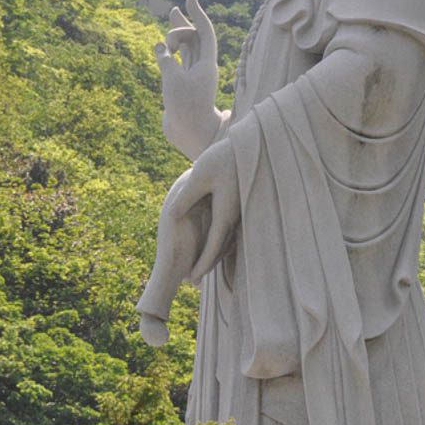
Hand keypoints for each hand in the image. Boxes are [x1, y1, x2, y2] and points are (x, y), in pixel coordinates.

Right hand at [156, 0, 223, 159]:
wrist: (189, 133)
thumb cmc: (184, 107)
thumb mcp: (173, 80)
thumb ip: (166, 60)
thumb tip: (160, 47)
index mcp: (207, 64)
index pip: (205, 32)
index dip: (198, 14)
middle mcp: (202, 67)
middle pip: (195, 38)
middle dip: (184, 23)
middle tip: (175, 10)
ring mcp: (192, 75)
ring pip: (187, 48)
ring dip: (177, 34)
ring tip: (172, 20)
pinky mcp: (183, 83)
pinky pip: (178, 60)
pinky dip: (170, 51)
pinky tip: (162, 46)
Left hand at [170, 137, 239, 282]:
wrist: (251, 143)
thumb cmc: (223, 157)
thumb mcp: (200, 175)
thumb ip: (186, 196)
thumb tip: (172, 215)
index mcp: (225, 211)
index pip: (213, 245)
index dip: (202, 263)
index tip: (191, 278)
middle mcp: (236, 215)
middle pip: (222, 248)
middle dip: (207, 264)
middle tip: (192, 280)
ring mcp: (241, 210)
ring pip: (229, 240)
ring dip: (216, 255)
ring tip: (202, 265)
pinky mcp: (241, 203)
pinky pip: (232, 230)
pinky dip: (223, 241)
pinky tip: (215, 242)